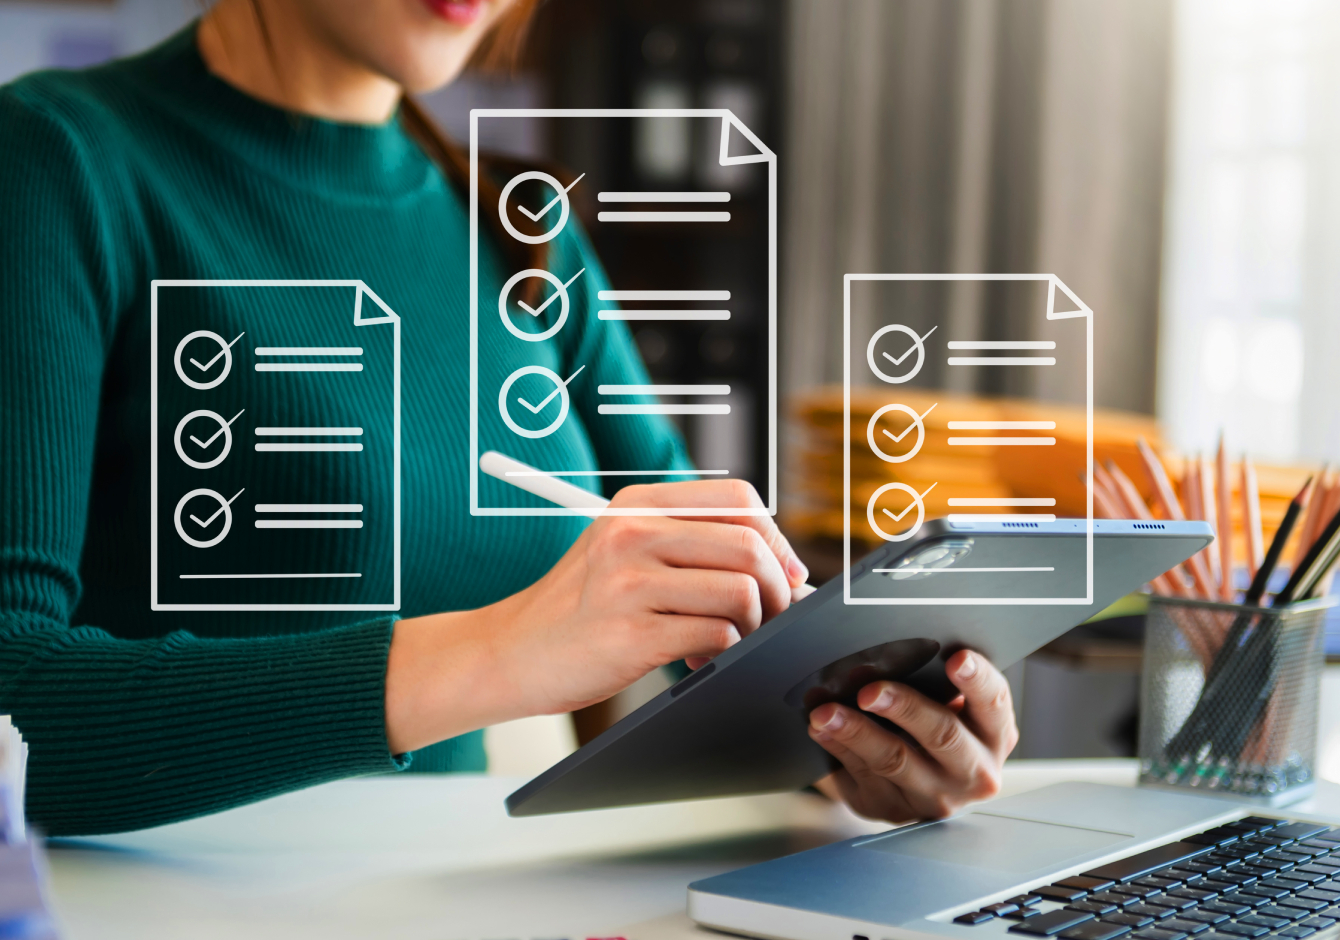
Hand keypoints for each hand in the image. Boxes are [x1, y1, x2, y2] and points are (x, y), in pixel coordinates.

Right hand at [384, 479, 807, 753]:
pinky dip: (723, 652)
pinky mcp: (631, 634)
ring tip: (730, 639)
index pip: (738, 498)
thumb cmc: (579, 607)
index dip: (776, 538)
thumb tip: (784, 569)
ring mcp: (628, 582)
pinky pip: (716, 635)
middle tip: (770, 616)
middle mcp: (632, 532)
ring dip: (754, 624)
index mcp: (637, 503)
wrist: (511, 652)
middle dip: (777, 588)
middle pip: (749, 544)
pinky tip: (695, 659)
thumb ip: (689, 544)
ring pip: (740, 591)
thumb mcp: (624, 551)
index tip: (783, 573)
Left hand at [808, 650, 1017, 822]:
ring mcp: (933, 796)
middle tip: (869, 690)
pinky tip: (820, 730)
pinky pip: (862, 776)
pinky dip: (837, 748)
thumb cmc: (936, 721)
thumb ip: (938, 680)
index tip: (956, 657)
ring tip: (826, 711)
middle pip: (941, 735)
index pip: (993, 703)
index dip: (977, 679)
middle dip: (904, 708)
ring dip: (855, 731)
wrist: (923, 777)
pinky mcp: (893, 809)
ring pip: (894, 761)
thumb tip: (894, 648)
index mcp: (994, 733)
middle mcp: (973, 772)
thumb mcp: (951, 702)